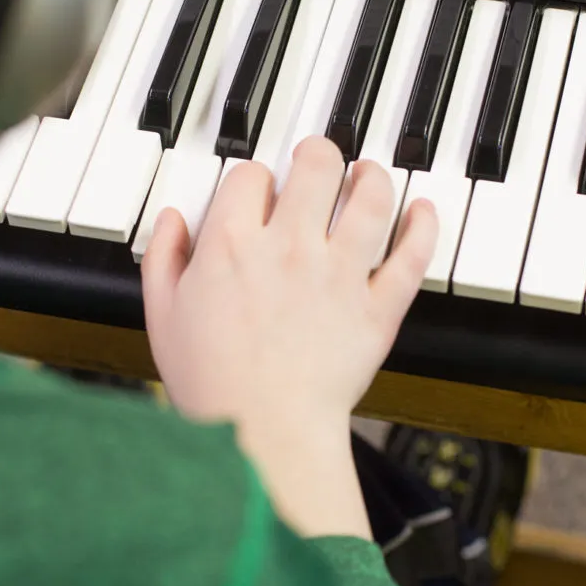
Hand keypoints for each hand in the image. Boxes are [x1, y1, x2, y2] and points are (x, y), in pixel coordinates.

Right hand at [141, 136, 437, 537]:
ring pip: (371, 197)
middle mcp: (290, 247)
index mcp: (232, 244)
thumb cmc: (211, 384)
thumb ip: (163, 259)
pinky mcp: (376, 308)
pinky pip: (411, 255)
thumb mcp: (162, 317)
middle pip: (317, 167)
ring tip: (368, 175)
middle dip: (318, 153)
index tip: (258, 191)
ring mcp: (339, 274)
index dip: (255, 177)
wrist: (263, 433)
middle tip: (319, 158)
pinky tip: (422, 210)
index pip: (251, 176)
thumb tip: (171, 219)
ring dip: (373, 177)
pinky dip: (423, 226)